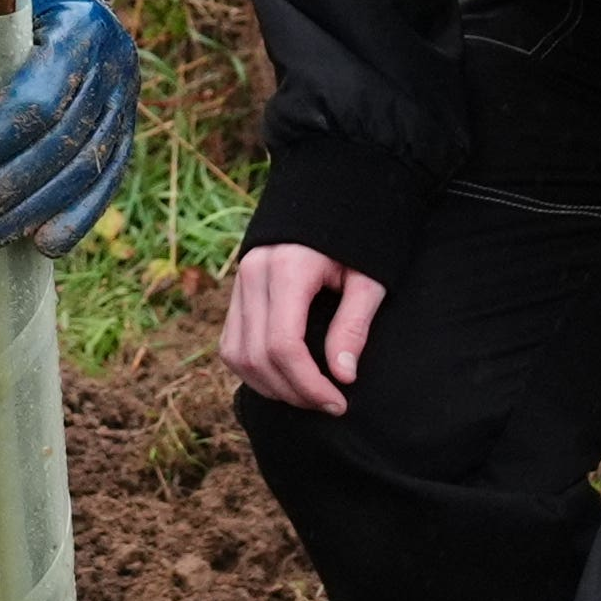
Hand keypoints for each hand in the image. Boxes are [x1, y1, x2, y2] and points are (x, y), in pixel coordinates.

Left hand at [0, 0, 142, 252]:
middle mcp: (115, 63)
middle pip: (61, 143)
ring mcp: (127, 98)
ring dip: (29, 212)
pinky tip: (42, 244)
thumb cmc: (1, 12)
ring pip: (83, 169)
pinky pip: (105, 182)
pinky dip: (74, 218)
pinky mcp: (128, 128)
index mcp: (76, 27)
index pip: (36, 100)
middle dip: (3, 188)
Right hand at [220, 242, 386, 414]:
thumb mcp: (369, 278)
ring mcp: (239, 280)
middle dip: (292, 392)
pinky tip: (284, 379)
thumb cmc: (358, 239)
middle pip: (257, 356)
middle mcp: (254, 273)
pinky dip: (252, 369)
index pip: (283, 345)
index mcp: (287, 267)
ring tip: (307, 395)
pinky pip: (230, 343)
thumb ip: (353, 325)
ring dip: (269, 386)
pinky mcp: (237, 289)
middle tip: (328, 404)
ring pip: (236, 354)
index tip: (337, 402)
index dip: (308, 384)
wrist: (332, 197)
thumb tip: (342, 377)